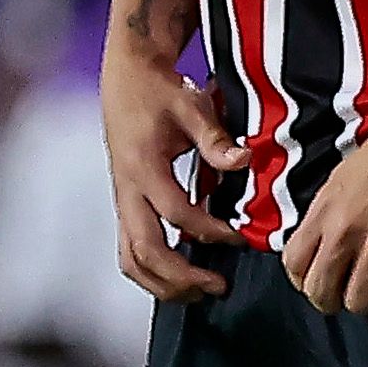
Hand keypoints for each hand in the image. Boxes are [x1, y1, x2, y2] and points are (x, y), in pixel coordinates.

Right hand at [99, 38, 245, 302]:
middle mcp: (127, 189)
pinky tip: (182, 275)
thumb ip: (215, 138)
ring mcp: (122, 199)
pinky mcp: (124, 202)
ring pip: (131, 258)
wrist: (127, 75)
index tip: (240, 238)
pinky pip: (130, 248)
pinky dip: (152, 270)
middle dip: (181, 276)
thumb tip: (245, 161)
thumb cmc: (161, 89)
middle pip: (145, 251)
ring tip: (200, 292)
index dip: (209, 231)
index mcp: (143, 166)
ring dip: (163, 283)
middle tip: (219, 286)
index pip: (176, 213)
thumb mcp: (192, 105)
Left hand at [285, 82, 367, 314]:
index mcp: (325, 209)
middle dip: (332, 300)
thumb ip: (328, 213)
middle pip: (321, 293)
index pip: (293, 264)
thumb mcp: (343, 176)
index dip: (305, 280)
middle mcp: (346, 231)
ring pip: (359, 303)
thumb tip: (322, 245)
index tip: (321, 279)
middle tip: (349, 291)